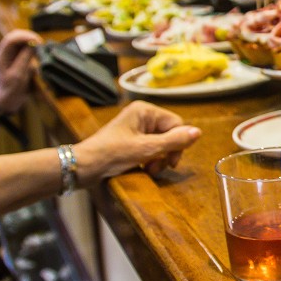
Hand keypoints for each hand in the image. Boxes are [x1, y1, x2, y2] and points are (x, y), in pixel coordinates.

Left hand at [0, 29, 39, 113]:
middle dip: (28, 37)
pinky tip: (37, 51)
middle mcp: (3, 53)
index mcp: (0, 57)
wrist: (8, 99)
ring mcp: (9, 54)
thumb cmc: (12, 90)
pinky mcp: (15, 57)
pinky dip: (31, 46)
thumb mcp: (19, 75)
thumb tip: (33, 44)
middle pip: (15, 36)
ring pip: (20, 40)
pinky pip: (23, 46)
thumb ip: (24, 58)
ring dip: (30, 41)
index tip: (38, 42)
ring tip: (40, 47)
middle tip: (41, 43)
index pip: (11, 39)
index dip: (25, 37)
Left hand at [74, 101, 200, 183]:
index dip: (177, 144)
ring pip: (161, 143)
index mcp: (145, 110)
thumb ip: (173, 141)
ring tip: (149, 170)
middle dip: (166, 153)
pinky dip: (150, 160)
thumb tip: (198, 132)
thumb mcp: (145, 149)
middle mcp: (141, 116)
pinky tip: (143, 168)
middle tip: (157, 168)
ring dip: (159, 159)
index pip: (176, 124)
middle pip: (169, 134)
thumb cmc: (111, 154)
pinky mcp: (130, 141)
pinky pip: (150, 148)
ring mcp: (135, 129)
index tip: (171, 163)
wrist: (83, 167)